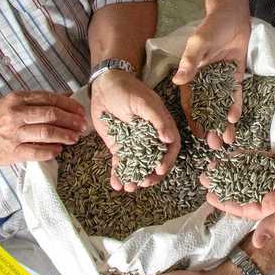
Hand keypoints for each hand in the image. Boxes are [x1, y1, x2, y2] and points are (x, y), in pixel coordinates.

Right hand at [0, 91, 86, 166]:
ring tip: (75, 138)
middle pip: (51, 115)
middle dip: (71, 120)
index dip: (69, 105)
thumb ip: (36, 101)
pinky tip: (60, 150)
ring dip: (65, 135)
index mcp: (17, 99)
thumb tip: (66, 97)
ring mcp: (14, 134)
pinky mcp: (13, 152)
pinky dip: (51, 151)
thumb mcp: (12, 103)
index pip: (49, 99)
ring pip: (47, 133)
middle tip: (82, 125)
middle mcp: (16, 114)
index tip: (81, 110)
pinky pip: (37, 151)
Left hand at [91, 70, 178, 191]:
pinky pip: (120, 163)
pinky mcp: (119, 145)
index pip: (170, 147)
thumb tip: (170, 140)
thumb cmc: (127, 90)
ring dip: (135, 178)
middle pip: (155, 160)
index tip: (158, 170)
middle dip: (151, 175)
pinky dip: (118, 174)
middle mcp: (150, 137)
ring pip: (138, 165)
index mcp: (161, 126)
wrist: (103, 86)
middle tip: (143, 182)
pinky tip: (116, 184)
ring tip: (129, 188)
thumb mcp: (144, 103)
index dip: (167, 160)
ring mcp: (134, 143)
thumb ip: (157, 120)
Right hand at [173, 9, 249, 148]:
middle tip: (214, 145)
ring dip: (222, 122)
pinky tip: (235, 120)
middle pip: (207, 108)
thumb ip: (190, 62)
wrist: (232, 14)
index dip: (192, 120)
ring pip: (221, 105)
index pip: (191, 102)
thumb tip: (178, 81)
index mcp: (192, 75)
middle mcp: (206, 80)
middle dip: (210, 126)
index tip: (195, 135)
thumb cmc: (211, 27)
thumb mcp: (198, 43)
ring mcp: (221, 79)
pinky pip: (235, 94)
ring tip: (226, 139)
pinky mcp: (235, 75)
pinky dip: (235, 106)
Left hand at [203, 144, 274, 247]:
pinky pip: (262, 158)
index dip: (226, 203)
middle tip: (203, 176)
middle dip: (223, 184)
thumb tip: (256, 243)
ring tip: (213, 162)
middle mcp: (274, 193)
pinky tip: (233, 151)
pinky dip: (248, 155)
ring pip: (249, 173)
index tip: (208, 196)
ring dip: (232, 169)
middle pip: (242, 189)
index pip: (244, 208)